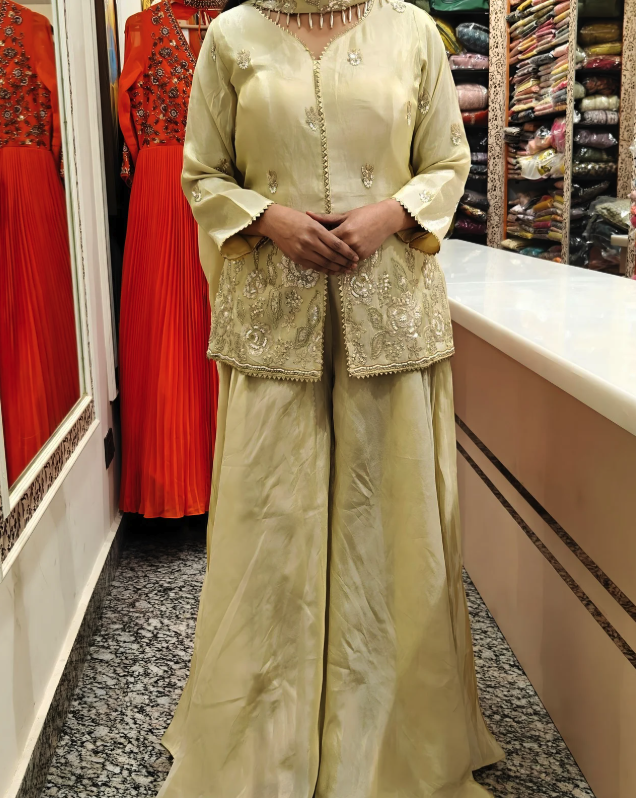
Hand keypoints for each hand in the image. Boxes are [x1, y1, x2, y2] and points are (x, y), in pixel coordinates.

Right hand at [243, 205, 358, 274]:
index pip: (336, 244)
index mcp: (316, 230)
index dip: (348, 253)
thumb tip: (340, 242)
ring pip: (324, 264)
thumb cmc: (295, 218)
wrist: (275, 222)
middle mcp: (310, 241)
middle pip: (332, 256)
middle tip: (354, 266)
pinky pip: (315, 267)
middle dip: (345, 263)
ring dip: (337, 269)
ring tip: (346, 271)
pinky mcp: (297, 258)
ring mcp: (303, 251)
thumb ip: (325, 230)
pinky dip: (325, 270)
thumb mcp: (312, 219)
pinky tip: (333, 271)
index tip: (356, 257)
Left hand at [307, 199, 415, 261]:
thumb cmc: (364, 214)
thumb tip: (308, 214)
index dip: (316, 244)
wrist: (385, 219)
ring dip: (332, 263)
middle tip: (309, 259)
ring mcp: (358, 250)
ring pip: (341, 260)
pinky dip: (343, 263)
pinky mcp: (364, 255)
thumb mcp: (345, 215)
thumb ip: (325, 218)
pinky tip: (335, 265)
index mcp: (344, 230)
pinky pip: (350, 261)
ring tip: (320, 264)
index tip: (306, 246)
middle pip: (332, 253)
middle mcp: (351, 241)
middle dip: (322, 256)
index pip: (325, 240)